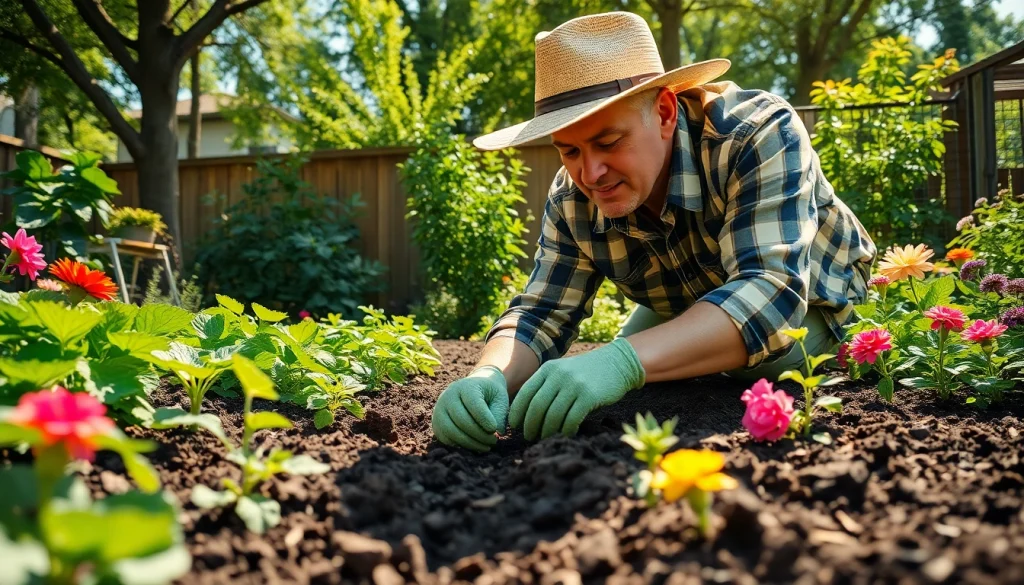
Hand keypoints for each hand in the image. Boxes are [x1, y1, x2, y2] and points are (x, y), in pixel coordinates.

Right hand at [431, 366, 508, 451]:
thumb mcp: (499, 399)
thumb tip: (498, 432)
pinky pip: (445, 438)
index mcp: (466, 386)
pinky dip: (460, 445)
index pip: (472, 403)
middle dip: (479, 434)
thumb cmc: (490, 396)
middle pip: (461, 419)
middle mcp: (448, 396)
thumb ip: (500, 414)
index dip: (484, 419)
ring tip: (486, 446)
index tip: (495, 429)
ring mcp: (439, 409)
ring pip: (451, 431)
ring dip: (470, 443)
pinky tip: (474, 445)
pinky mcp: (436, 423)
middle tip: (494, 441)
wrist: (475, 390)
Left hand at [509, 338, 644, 439]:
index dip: (517, 412)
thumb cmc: (585, 373)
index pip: (525, 393)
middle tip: (528, 437)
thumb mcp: (562, 371)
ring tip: (544, 439)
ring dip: (546, 431)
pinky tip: (566, 434)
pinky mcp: (589, 396)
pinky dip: (566, 430)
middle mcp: (559, 375)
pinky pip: (572, 419)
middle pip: (537, 406)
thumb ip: (546, 385)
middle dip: (530, 425)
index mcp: (548, 369)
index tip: (514, 426)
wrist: (616, 363)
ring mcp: (574, 385)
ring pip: (553, 415)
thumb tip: (525, 413)